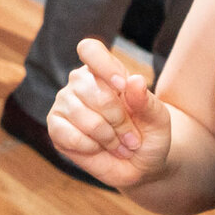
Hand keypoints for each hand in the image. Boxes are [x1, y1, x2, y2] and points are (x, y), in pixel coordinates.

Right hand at [46, 36, 175, 189]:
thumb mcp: (158, 118)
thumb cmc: (149, 134)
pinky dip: (91, 148)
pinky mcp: (56, 128)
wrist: (141, 165)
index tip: (121, 87)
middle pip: (93, 90)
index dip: (103, 66)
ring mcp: (65, 104)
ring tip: (117, 144)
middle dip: (118, 119)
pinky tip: (98, 148)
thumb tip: (134, 80)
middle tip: (131, 136)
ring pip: (84, 117)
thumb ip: (146, 100)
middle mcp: (80, 83)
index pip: (90, 50)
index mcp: (104, 71)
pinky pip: (71, 136)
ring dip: (108, 137)